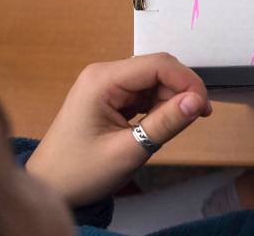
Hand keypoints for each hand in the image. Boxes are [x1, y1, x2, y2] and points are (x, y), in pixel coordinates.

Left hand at [25, 53, 211, 206]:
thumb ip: (165, 123)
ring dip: (170, 100)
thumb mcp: (128, 151)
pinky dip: (159, 106)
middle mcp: (104, 74)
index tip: (204, 108)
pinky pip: (145, 92)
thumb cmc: (80, 173)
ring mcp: (106, 84)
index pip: (159, 65)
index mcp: (102, 80)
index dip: (187, 81)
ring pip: (155, 81)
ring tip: (170, 129)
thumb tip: (198, 101)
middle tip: (194, 119)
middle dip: (181, 91)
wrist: (49, 188)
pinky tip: (159, 125)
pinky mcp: (110, 96)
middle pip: (158, 69)